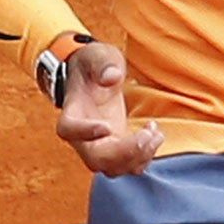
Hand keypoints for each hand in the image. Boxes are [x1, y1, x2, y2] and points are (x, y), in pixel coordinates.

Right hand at [55, 40, 163, 175]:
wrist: (95, 77)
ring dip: (138, 157)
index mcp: (72, 111)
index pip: (69, 129)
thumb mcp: (98, 55)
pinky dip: (145, 155)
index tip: (106, 126)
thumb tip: (112, 78)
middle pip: (95, 159)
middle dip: (124, 153)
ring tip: (154, 132)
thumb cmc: (93, 65)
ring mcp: (100, 145)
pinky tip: (154, 132)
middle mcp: (82, 136)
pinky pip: (129, 165)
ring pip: (113, 168)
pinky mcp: (117, 148)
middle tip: (146, 135)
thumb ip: (103, 64)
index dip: (85, 132)